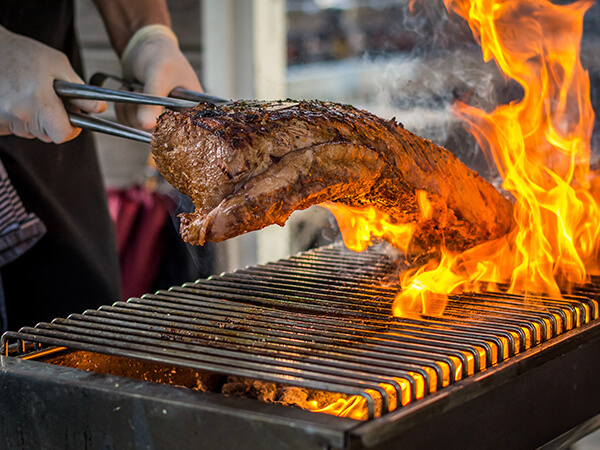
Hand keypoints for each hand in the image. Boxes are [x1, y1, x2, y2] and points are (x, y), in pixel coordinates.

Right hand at [0, 26, 105, 142]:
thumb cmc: (22, 54)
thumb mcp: (58, 65)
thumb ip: (80, 92)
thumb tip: (100, 109)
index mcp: (39, 100)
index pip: (63, 134)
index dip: (71, 129)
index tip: (72, 119)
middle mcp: (19, 113)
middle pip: (48, 135)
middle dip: (53, 122)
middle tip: (47, 101)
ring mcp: (3, 120)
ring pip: (31, 133)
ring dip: (35, 119)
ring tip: (28, 95)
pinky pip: (14, 129)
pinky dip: (18, 119)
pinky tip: (15, 99)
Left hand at [118, 25, 201, 129]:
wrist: (143, 45)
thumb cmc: (161, 55)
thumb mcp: (158, 76)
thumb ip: (152, 102)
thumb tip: (146, 126)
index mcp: (193, 107)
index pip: (186, 131)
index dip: (170, 130)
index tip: (154, 119)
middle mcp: (178, 115)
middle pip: (160, 133)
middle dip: (143, 114)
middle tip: (141, 92)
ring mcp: (160, 116)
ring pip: (140, 128)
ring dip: (130, 108)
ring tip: (135, 88)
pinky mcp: (145, 114)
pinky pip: (129, 122)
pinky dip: (123, 108)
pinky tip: (130, 91)